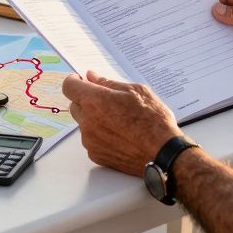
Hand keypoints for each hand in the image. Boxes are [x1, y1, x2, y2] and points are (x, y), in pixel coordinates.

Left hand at [63, 71, 183, 175]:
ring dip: (93, 118)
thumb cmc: (153, 120)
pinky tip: (119, 134)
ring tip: (118, 120)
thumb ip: (109, 84)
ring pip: (83, 123)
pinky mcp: (96, 155)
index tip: (81, 81)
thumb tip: (92, 77)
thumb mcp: (136, 91)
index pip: (69, 87)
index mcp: (95, 101)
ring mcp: (90, 140)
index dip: (74, 81)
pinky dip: (99, 135)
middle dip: (85, 100)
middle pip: (75, 105)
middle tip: (106, 100)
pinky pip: (91, 139)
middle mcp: (88, 121)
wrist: (162, 152)